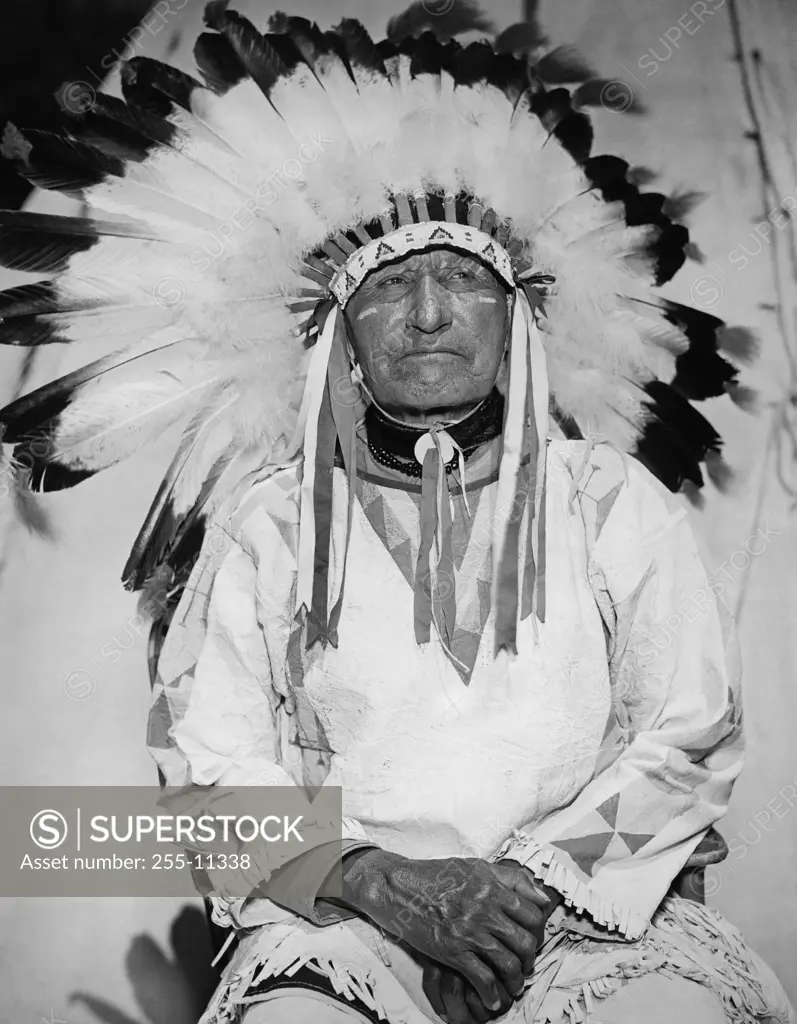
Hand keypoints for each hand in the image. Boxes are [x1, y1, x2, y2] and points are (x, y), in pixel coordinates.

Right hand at [340, 851, 545, 1012]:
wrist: (398, 887)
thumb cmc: (435, 875)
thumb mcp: (475, 866)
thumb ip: (509, 878)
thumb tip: (540, 896)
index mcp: (492, 887)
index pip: (532, 914)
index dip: (538, 931)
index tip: (534, 940)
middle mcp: (485, 909)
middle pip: (524, 942)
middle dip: (530, 959)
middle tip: (525, 966)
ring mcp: (469, 931)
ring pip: (508, 963)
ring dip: (515, 981)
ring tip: (512, 986)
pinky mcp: (452, 951)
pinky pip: (482, 978)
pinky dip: (490, 993)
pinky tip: (491, 999)